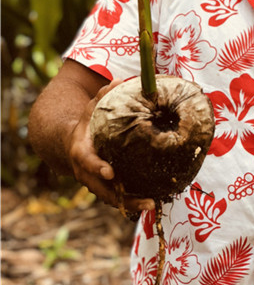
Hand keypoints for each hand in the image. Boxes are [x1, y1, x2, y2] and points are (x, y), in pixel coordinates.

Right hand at [67, 80, 154, 214]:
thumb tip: (118, 80)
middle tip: (143, 200)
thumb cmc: (85, 124)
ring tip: (152, 204)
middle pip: (102, 189)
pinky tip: (153, 201)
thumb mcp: (90, 109)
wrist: (70, 144)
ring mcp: (95, 183)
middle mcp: (86, 173)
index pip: (88, 162)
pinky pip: (118, 198)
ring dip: (131, 203)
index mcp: (80, 153)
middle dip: (121, 197)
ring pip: (111, 198)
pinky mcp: (105, 188)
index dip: (98, 168)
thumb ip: (102, 96)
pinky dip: (132, 201)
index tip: (111, 172)